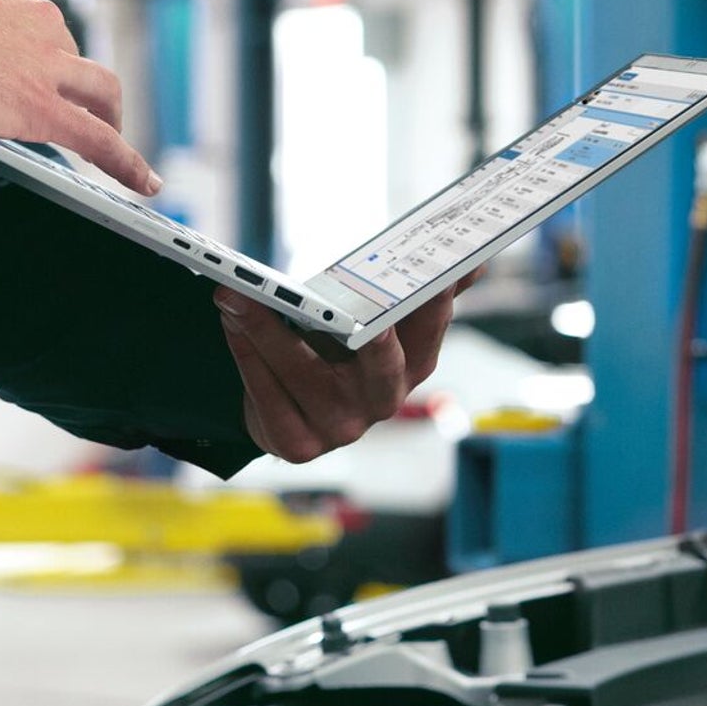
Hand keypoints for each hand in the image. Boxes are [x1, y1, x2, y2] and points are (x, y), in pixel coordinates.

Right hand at [0, 0, 156, 192]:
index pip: (43, 16)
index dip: (42, 40)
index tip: (35, 55)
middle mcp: (45, 21)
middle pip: (74, 54)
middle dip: (78, 78)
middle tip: (78, 100)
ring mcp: (49, 67)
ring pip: (99, 89)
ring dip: (109, 112)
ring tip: (109, 131)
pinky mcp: (44, 108)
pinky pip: (97, 138)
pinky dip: (126, 162)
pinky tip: (145, 182)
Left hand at [218, 286, 459, 463]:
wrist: (291, 414)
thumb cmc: (335, 353)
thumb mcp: (374, 321)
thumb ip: (414, 293)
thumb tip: (474, 261)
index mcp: (413, 365)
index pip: (430, 328)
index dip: (433, 300)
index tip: (432, 272)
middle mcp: (383, 401)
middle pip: (377, 363)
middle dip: (360, 331)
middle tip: (346, 302)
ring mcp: (341, 429)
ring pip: (304, 373)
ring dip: (267, 329)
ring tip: (238, 293)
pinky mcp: (298, 444)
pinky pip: (267, 395)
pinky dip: (246, 355)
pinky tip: (232, 323)